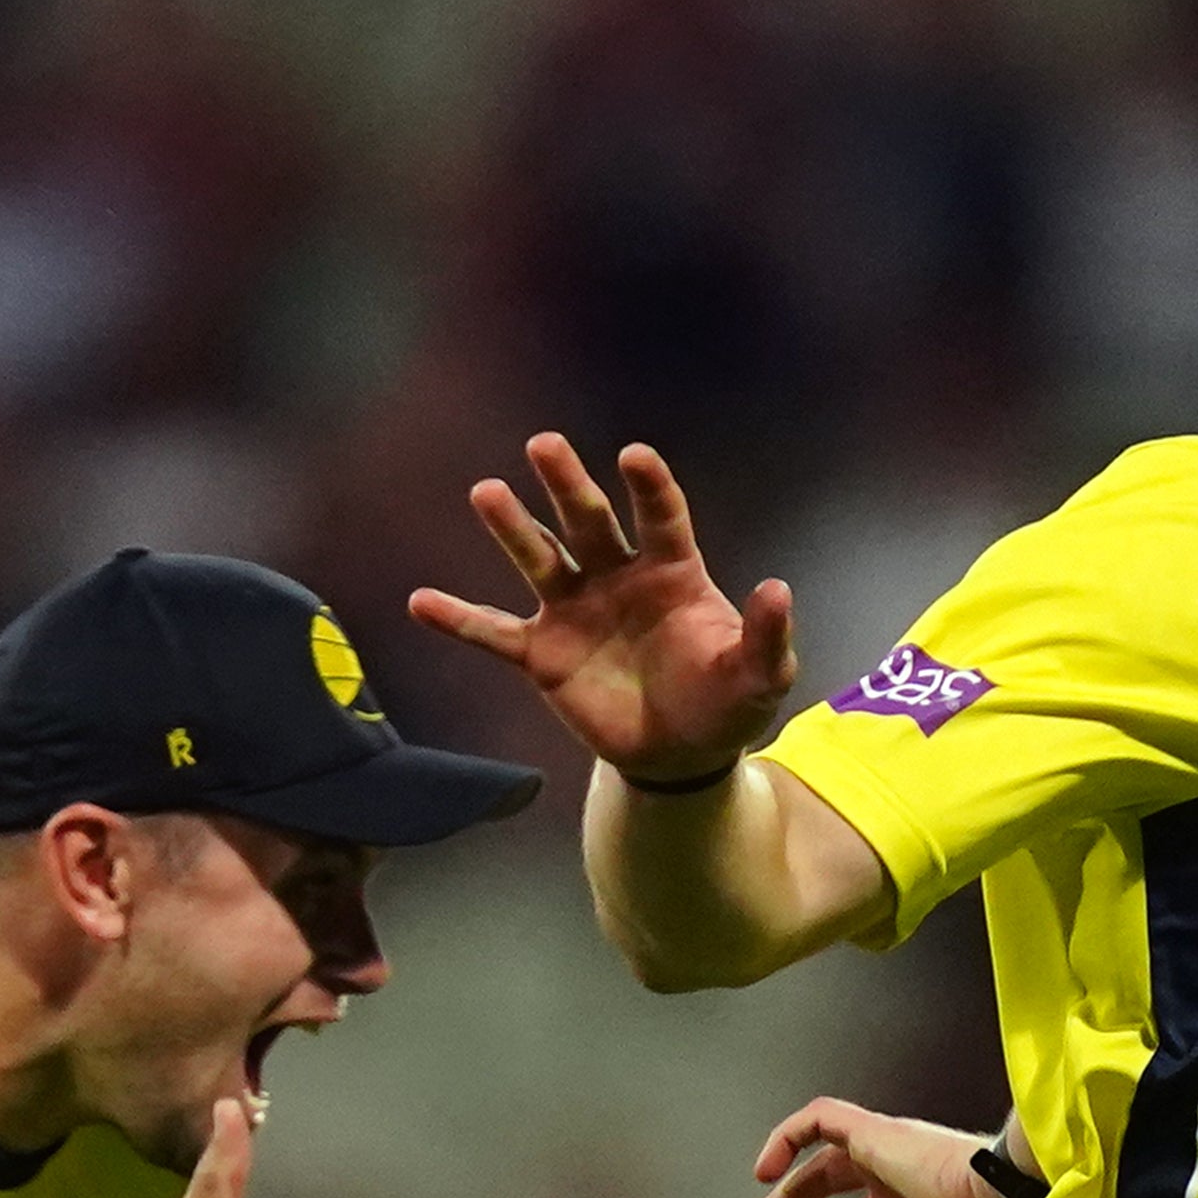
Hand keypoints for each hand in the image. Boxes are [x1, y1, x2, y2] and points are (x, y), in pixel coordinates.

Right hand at [409, 434, 802, 782]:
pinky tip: (421, 602)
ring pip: (539, 559)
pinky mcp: (543, 655)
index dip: (649, 487)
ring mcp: (575, 611)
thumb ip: (766, 634)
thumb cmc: (725, 703)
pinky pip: (494, 634)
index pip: (660, 517)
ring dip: (512, 528)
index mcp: (671, 572)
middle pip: (588, 520)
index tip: (633, 457)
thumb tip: (777, 589)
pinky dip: (458, 620)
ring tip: (486, 491)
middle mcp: (617, 578)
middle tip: (544, 444)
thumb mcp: (759, 675)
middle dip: (566, 484)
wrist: (681, 753)